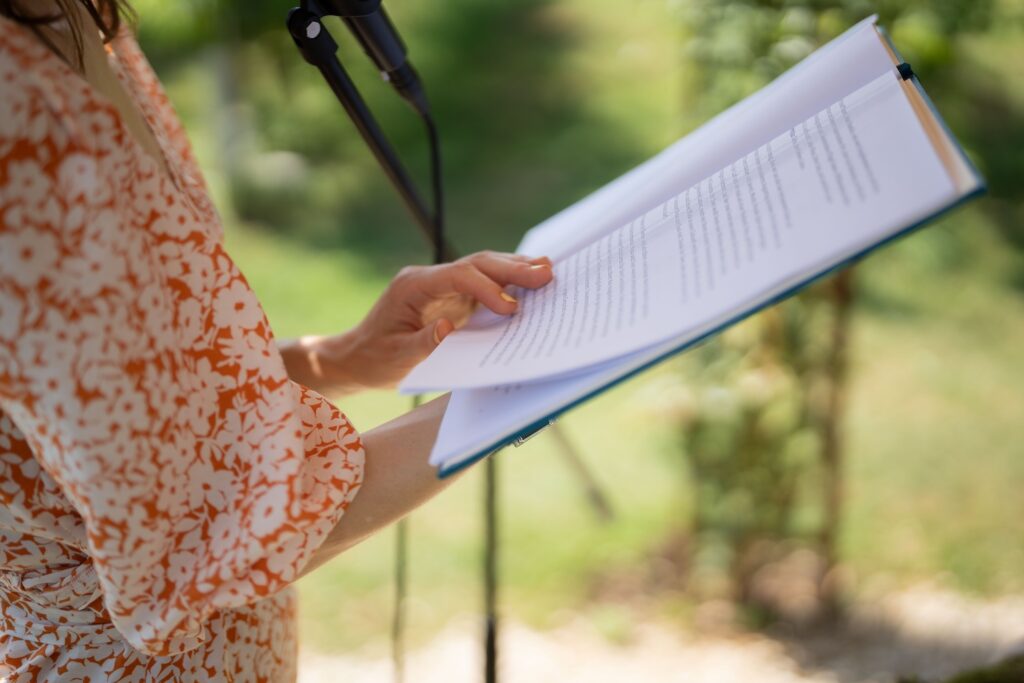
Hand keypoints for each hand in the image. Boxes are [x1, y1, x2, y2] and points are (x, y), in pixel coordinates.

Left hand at [292, 251, 552, 393]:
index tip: (511, 308)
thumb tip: (448, 328)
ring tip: (547, 271)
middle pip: (476, 264)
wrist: (357, 356)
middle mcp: (429, 278)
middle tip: (546, 273)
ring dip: (514, 269)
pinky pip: (482, 283)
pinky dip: (507, 282)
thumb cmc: (374, 360)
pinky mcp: (451, 296)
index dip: (488, 289)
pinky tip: (530, 280)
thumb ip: (423, 343)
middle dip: (511, 268)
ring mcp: (441, 285)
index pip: (458, 276)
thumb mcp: (395, 358)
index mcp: (413, 286)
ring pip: (482, 268)